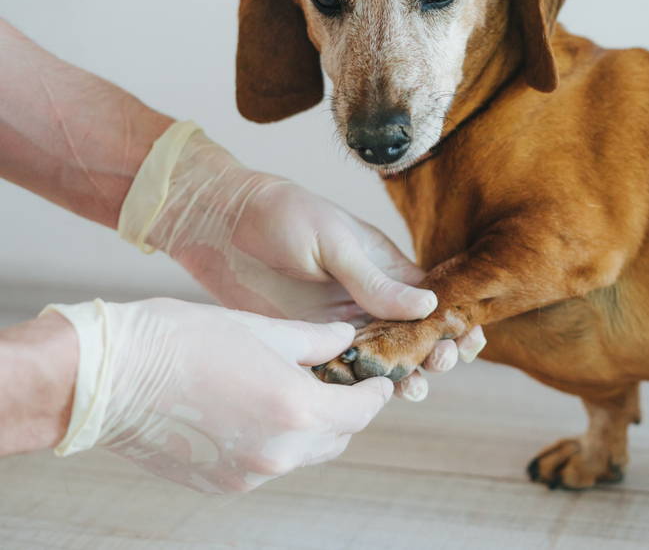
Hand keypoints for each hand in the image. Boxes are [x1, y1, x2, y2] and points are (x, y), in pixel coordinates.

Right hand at [45, 298, 389, 493]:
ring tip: (293, 392)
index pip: (360, 413)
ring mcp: (248, 475)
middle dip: (343, 411)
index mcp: (296, 411)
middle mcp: (279, 453)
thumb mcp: (261, 328)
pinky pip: (266, 464)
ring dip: (310, 428)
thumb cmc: (183, 340)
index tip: (378, 381)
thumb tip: (345, 339)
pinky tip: (254, 411)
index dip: (374, 394)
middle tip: (337, 381)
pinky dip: (274, 442)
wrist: (108, 378)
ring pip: (303, 454)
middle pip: (336, 438)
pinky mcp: (220, 484)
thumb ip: (313, 341)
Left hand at [118, 124, 484, 397]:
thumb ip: (375, 279)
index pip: (432, 299)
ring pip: (384, 360)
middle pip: (414, 336)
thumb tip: (429, 305)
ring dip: (405, 376)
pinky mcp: (309, 343)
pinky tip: (369, 398)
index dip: (453, 320)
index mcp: (385, 267)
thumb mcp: (334, 241)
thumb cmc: (282, 217)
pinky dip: (359, 387)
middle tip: (439, 362)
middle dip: (435, 352)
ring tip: (415, 389)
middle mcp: (369, 299)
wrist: (220, 225)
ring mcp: (340, 324)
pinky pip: (342, 371)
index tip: (467, 339)